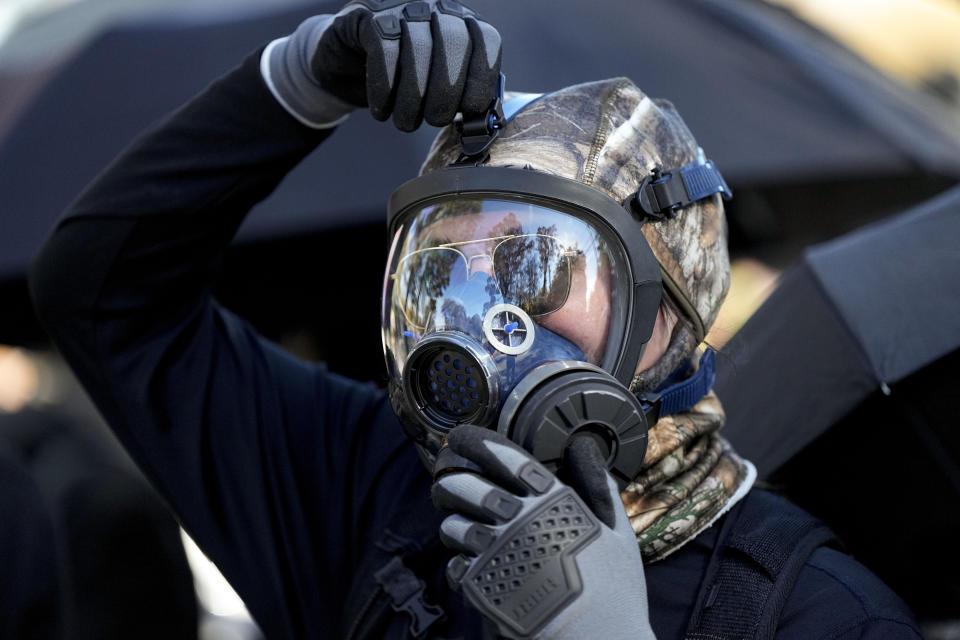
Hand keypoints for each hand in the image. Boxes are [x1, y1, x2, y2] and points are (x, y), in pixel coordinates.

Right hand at [261, 0, 501, 130]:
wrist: (346, 65)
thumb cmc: (400, 82)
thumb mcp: (436, 87)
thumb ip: (462, 96)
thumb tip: (481, 123)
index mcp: (461, 21)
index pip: (487, 40)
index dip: (481, 79)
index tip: (469, 110)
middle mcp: (435, 6)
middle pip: (454, 43)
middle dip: (446, 92)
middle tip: (434, 120)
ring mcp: (401, 6)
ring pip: (418, 49)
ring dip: (412, 98)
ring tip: (405, 122)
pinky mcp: (367, 16)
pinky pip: (383, 50)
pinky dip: (384, 88)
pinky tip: (381, 109)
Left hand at [432, 425, 655, 638]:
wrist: (599, 639)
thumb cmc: (614, 588)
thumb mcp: (617, 531)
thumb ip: (599, 486)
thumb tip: (585, 447)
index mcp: (550, 500)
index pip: (503, 457)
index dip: (475, 441)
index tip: (460, 437)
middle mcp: (518, 520)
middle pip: (465, 486)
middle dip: (449, 480)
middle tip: (446, 482)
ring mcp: (497, 553)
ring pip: (452, 524)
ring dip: (451, 522)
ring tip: (457, 525)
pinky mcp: (483, 586)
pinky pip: (455, 564)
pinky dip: (459, 561)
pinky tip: (469, 563)